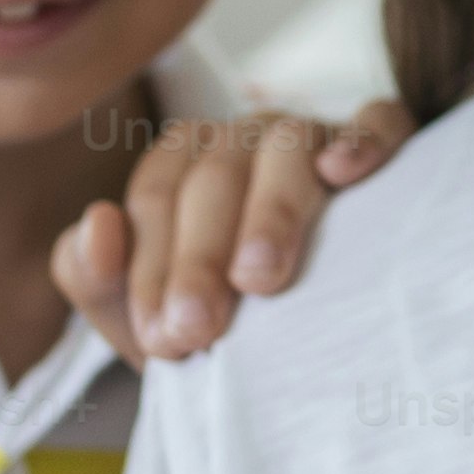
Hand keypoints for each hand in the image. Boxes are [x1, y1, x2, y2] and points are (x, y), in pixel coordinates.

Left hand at [52, 99, 407, 361]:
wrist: (310, 351)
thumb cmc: (223, 326)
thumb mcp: (146, 319)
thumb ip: (94, 277)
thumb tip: (99, 221)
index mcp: (182, 163)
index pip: (156, 199)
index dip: (152, 269)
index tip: (162, 338)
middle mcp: (242, 138)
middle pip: (213, 178)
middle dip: (199, 258)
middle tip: (196, 329)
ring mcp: (311, 134)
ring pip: (285, 149)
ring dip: (269, 212)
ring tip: (259, 278)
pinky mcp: (379, 141)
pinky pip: (375, 123)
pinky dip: (361, 139)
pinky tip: (342, 171)